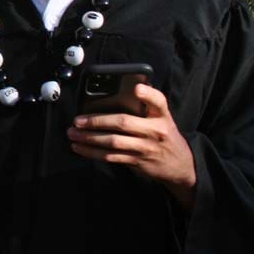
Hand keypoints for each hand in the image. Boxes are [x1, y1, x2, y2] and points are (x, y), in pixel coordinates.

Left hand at [67, 83, 196, 211]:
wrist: (181, 166)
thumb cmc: (165, 135)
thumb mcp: (162, 118)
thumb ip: (146, 107)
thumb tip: (119, 93)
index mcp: (162, 116)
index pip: (159, 101)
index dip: (148, 94)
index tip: (136, 88)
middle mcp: (155, 131)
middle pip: (123, 123)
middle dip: (97, 121)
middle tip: (77, 120)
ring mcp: (145, 148)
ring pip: (113, 142)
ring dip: (89, 138)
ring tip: (72, 133)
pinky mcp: (137, 161)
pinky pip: (111, 156)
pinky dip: (93, 152)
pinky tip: (80, 147)